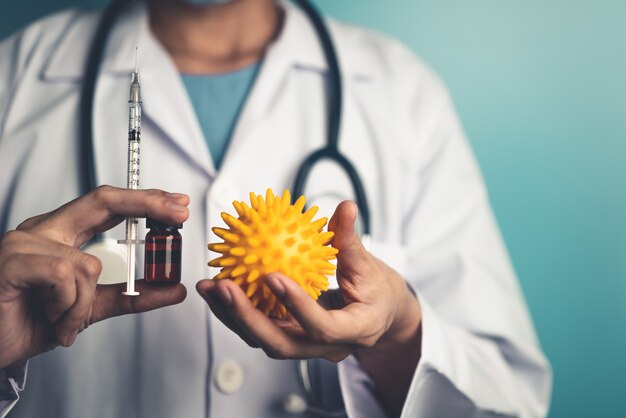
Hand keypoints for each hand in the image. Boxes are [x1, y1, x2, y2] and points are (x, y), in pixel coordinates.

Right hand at [0, 186, 188, 368]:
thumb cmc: (31, 321)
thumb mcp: (92, 306)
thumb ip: (132, 295)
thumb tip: (175, 289)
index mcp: (62, 234)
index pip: (107, 204)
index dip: (144, 200)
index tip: (177, 203)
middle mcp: (44, 230)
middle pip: (102, 200)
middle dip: (146, 202)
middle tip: (178, 212)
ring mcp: (25, 243)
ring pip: (89, 264)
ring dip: (85, 304)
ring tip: (65, 321)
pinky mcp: (12, 262)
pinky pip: (65, 277)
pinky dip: (67, 306)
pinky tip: (49, 317)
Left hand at [197, 201, 420, 361]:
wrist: (380, 318)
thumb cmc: (378, 293)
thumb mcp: (370, 266)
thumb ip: (351, 240)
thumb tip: (344, 207)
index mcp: (354, 331)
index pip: (322, 327)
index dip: (296, 305)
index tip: (272, 275)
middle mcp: (325, 347)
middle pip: (282, 345)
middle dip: (247, 318)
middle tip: (224, 287)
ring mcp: (306, 347)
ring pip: (265, 340)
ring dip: (233, 316)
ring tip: (209, 287)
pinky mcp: (292, 338)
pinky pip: (262, 329)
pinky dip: (237, 312)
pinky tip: (218, 289)